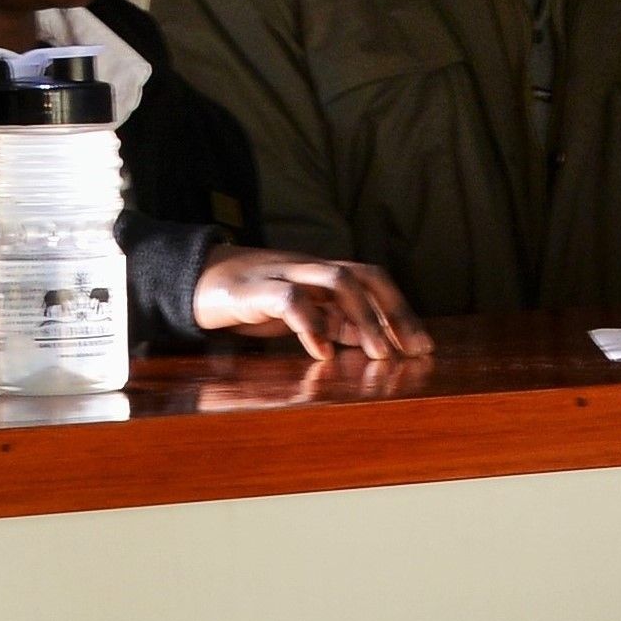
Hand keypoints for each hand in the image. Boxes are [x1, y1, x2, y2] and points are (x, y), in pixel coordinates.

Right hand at [191, 248, 427, 372]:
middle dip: (392, 313)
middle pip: (363, 276)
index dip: (401, 310)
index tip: (424, 346)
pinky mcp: (254, 289)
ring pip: (336, 280)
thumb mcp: (302, 313)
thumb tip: (374, 343)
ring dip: (364, 318)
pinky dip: (310, 325)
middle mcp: (309, 268)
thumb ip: (335, 323)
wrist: (196, 282)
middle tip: (410, 352)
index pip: (374, 281)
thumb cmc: (254, 299)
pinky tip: (322, 352)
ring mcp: (283, 274)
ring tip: (379, 353)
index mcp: (323, 273)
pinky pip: (289, 300)